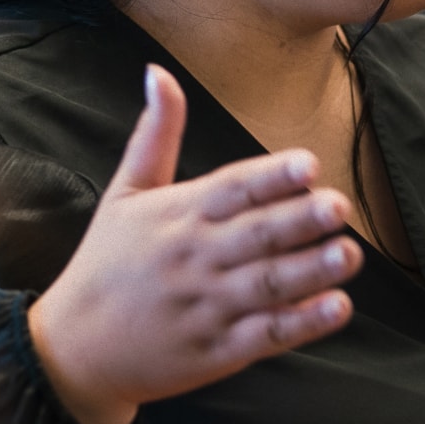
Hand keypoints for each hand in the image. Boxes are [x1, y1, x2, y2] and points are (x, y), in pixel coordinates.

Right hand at [27, 65, 358, 423]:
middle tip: (340, 206)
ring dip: (311, 270)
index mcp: (177, 215)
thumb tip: (157, 72)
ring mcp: (206, 308)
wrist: (75, 349)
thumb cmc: (106, 263)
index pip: (231, 189)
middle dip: (300, 220)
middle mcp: (194, 259)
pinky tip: (336, 307)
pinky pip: (266, 335)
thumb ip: (154, 134)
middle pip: (255, 235)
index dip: (271, 177)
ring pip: (267, 285)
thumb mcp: (125, 193)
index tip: (308, 164)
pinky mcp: (217, 351)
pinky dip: (302, 323)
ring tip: (349, 255)